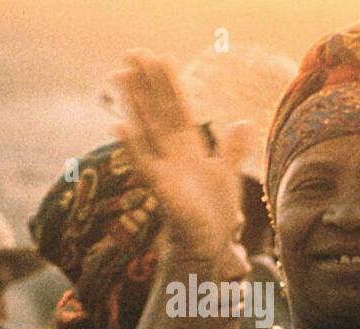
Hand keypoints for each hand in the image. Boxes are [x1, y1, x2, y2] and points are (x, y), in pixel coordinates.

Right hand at [110, 51, 251, 261]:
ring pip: (145, 129)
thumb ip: (230, 148)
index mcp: (188, 148)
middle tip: (131, 54)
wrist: (208, 244)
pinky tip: (118, 126)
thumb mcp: (227, 174)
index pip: (177, 107)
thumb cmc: (213, 215)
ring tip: (120, 78)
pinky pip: (141, 162)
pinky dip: (130, 145)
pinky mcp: (158, 188)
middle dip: (145, 82)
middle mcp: (171, 154)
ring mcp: (162, 169)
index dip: (168, 83)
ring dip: (133, 103)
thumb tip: (240, 122)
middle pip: (157, 110)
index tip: (158, 58)